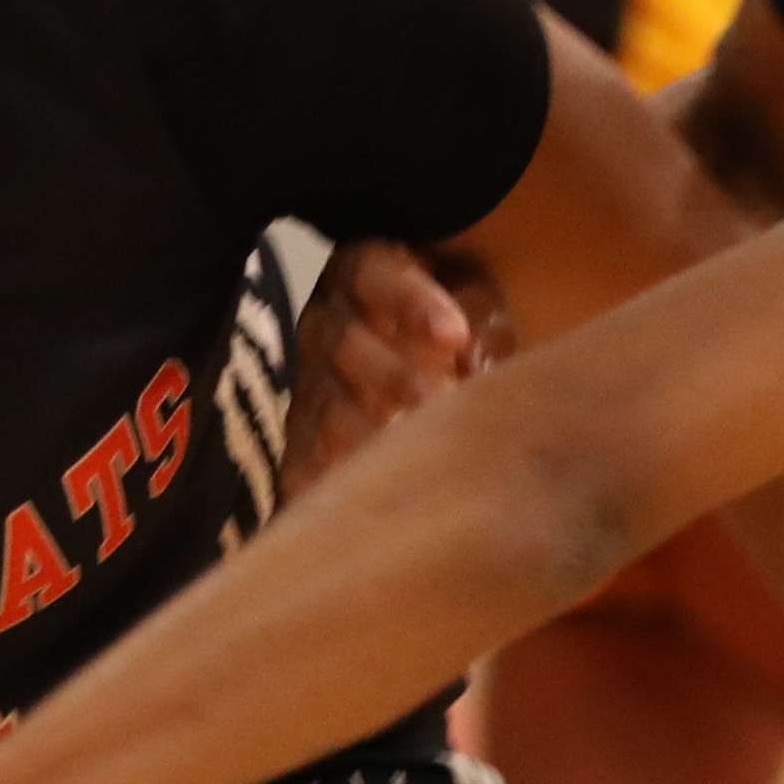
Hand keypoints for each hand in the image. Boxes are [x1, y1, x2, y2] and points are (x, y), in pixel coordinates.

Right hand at [282, 238, 489, 497]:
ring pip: (323, 412)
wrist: (426, 358)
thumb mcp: (479, 305)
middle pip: (344, 345)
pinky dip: (323, 490)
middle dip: (393, 377)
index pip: (379, 276)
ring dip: (367, 439)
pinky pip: (302, 467)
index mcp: (365, 273)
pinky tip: (353, 510)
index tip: (456, 335)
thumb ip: (482, 325)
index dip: (414, 303)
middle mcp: (326, 325)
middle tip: (440, 404)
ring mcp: (310, 387)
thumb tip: (479, 365)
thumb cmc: (461, 321)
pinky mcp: (303, 441)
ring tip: (410, 465)